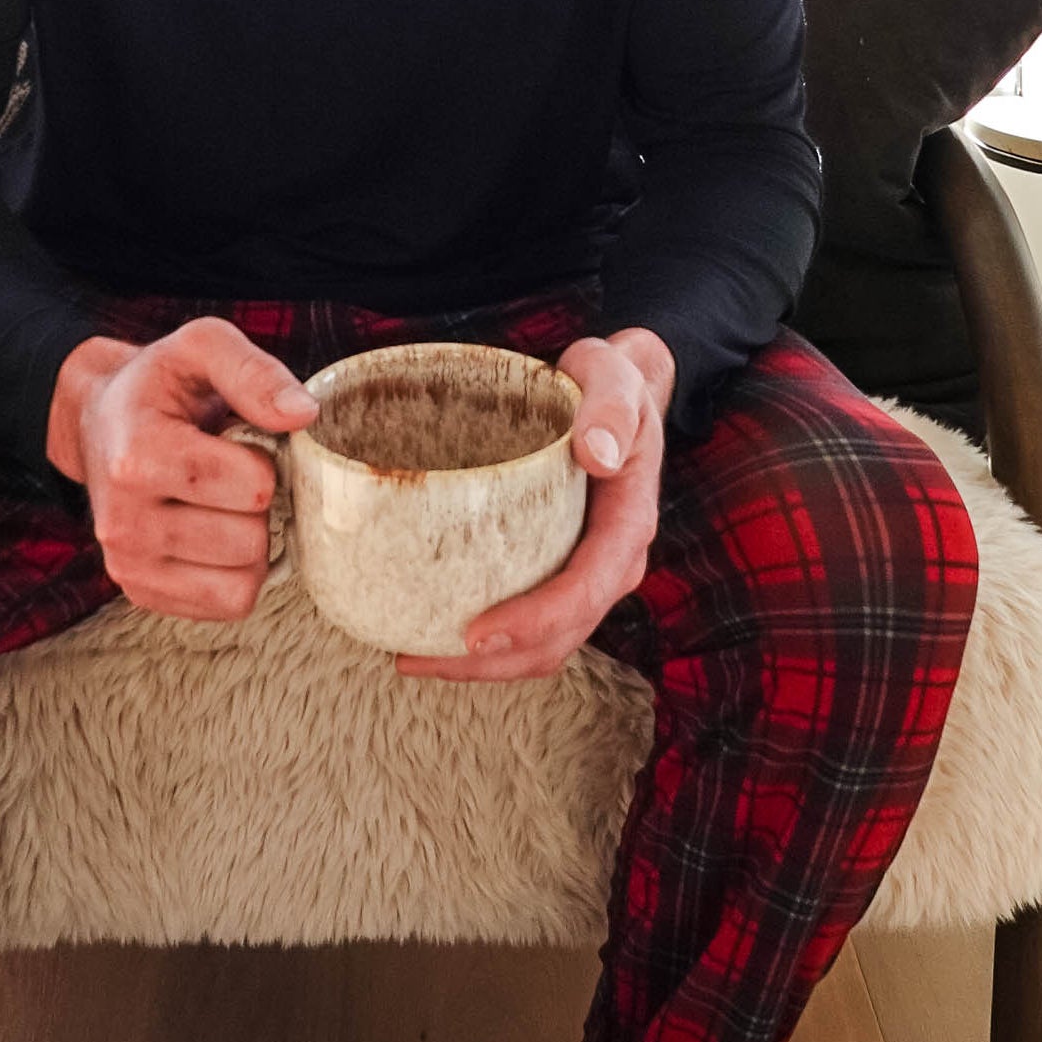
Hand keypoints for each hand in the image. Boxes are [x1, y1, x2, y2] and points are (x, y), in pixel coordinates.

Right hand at [46, 319, 320, 622]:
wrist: (99, 419)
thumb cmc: (160, 383)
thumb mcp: (203, 346)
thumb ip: (255, 372)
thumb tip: (304, 416)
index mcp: (138, 457)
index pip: (253, 486)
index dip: (266, 461)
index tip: (242, 441)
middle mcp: (123, 522)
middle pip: (249, 542)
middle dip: (260, 507)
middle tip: (236, 476)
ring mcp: (128, 565)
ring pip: (241, 586)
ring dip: (253, 546)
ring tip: (227, 505)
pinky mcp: (141, 592)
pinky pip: (225, 606)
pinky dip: (237, 574)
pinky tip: (218, 534)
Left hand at [394, 326, 672, 684]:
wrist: (618, 392)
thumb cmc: (611, 381)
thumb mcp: (614, 375)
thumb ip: (611, 405)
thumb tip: (596, 454)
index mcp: (628, 524)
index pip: (587, 590)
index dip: (536, 622)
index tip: (477, 633)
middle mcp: (613, 562)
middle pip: (560, 636)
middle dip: (495, 662)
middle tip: (421, 658)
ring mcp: (587, 573)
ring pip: (544, 644)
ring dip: (484, 665)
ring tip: (413, 657)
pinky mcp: (560, 570)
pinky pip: (530, 624)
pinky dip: (487, 643)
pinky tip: (431, 631)